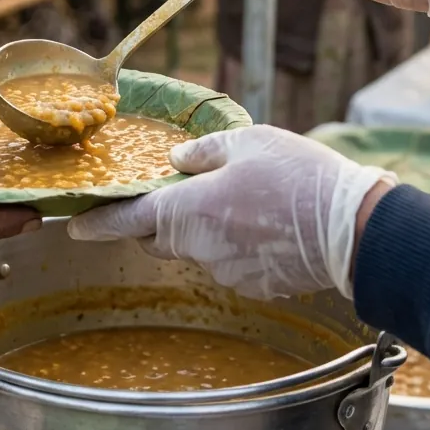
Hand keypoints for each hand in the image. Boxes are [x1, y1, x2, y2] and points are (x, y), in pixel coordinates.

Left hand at [69, 126, 393, 299]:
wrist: (353, 228)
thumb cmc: (298, 176)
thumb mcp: (247, 143)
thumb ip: (203, 152)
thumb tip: (176, 159)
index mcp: (190, 210)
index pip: (130, 219)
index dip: (99, 223)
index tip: (75, 228)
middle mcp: (201, 248)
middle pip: (160, 236)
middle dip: (160, 218)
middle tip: (181, 191)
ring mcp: (227, 272)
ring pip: (197, 249)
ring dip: (205, 229)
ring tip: (243, 201)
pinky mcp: (254, 287)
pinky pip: (228, 263)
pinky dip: (235, 245)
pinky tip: (264, 225)